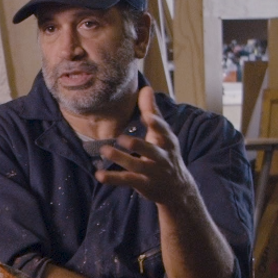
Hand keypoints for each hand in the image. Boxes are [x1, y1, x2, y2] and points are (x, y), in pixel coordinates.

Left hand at [94, 86, 196, 209]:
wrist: (177, 189)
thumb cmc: (166, 154)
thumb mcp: (163, 135)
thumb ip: (152, 112)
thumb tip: (146, 88)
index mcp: (167, 142)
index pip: (163, 131)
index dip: (157, 124)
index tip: (148, 117)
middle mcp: (162, 157)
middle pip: (150, 151)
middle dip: (137, 145)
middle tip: (121, 138)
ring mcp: (153, 172)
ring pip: (136, 166)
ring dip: (120, 159)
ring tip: (104, 150)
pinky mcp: (144, 185)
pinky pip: (127, 181)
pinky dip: (113, 178)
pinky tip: (99, 175)